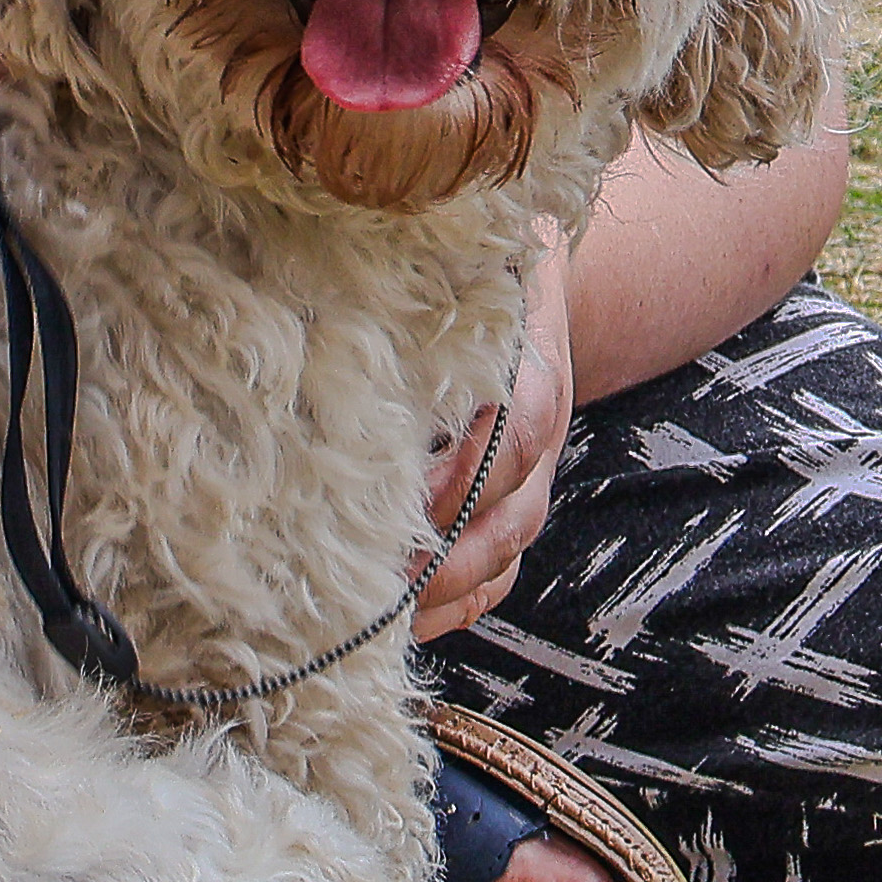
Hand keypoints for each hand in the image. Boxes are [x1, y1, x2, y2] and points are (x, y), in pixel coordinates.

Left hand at [412, 243, 575, 644]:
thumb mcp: (464, 259)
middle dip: (450, 556)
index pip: (519, 432)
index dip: (470, 476)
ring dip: (451, 588)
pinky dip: (465, 603)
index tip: (410, 505)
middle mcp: (539, 428)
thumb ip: (425, 279)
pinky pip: (504, 568)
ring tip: (388, 612)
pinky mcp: (513, 501)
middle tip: (383, 581)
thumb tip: (342, 277)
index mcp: (532, 364)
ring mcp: (531, 473)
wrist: (524, 265)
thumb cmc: (472, 262)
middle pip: (514, 510)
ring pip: (509, 547)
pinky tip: (415, 622)